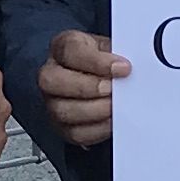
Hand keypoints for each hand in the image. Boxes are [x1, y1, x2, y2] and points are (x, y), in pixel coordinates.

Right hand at [39, 26, 125, 153]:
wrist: (103, 79)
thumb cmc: (105, 62)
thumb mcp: (111, 48)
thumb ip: (118, 55)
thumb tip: (129, 68)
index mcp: (63, 47)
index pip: (70, 51)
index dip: (97, 61)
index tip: (123, 68)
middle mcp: (51, 74)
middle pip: (52, 81)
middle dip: (88, 87)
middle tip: (113, 89)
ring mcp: (52, 102)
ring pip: (62, 111)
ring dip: (95, 110)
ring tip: (116, 106)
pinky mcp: (62, 126)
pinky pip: (75, 133)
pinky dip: (98, 129)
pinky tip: (112, 120)